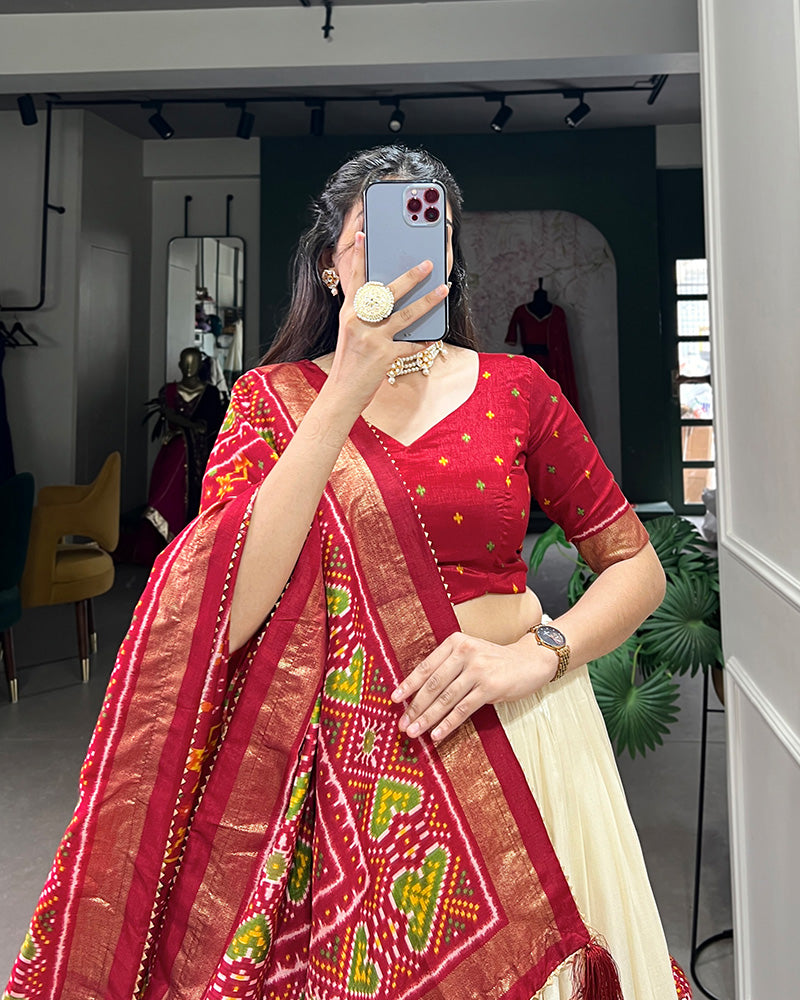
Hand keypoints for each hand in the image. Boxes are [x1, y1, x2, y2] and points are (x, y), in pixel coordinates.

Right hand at [327, 231, 448, 405]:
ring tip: (443, 290)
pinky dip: (422, 342)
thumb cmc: (349, 362)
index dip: (358, 256)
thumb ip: (365, 316)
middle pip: (388, 292)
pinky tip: (432, 338)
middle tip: (427, 264)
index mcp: (349, 313)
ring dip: (428, 301)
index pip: (355, 279)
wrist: (341, 393)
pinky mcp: (384, 356)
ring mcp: (372, 338)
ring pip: (406, 314)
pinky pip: (410, 345)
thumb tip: (390, 301)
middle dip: (411, 276)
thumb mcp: (350, 333)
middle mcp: (358, 322)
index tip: (362, 235)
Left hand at [390, 631, 558, 743]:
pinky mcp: (490, 687)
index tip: (394, 700)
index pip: (426, 667)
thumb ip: (448, 667)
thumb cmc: (495, 662)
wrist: (530, 661)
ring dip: (427, 718)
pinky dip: (448, 724)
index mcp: (455, 642)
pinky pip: (463, 709)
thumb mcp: (470, 655)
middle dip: (415, 707)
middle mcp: (464, 652)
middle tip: (402, 724)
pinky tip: (437, 735)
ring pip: (445, 698)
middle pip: (433, 685)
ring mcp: (477, 669)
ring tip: (414, 732)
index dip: (408, 685)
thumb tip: (420, 695)